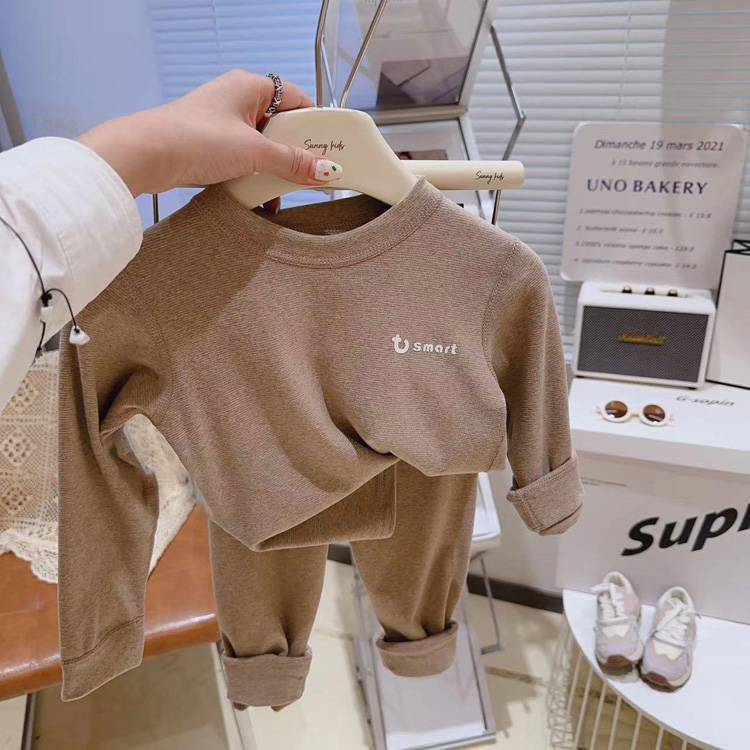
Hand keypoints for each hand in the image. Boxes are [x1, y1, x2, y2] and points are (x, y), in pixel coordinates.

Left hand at [76, 70, 336, 208]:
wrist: (145, 155)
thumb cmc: (196, 139)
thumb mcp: (254, 152)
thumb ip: (292, 162)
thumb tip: (325, 171)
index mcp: (250, 86)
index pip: (296, 98)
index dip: (315, 124)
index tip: (328, 149)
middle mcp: (236, 99)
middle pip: (280, 124)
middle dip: (294, 152)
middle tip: (309, 175)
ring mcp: (221, 122)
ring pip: (260, 144)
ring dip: (273, 169)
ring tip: (281, 192)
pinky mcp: (208, 144)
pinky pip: (242, 157)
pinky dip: (252, 175)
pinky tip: (259, 199)